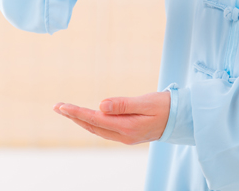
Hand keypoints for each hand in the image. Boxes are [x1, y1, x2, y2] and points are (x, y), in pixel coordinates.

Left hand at [53, 91, 170, 144]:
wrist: (182, 118)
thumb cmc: (165, 106)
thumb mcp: (146, 101)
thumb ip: (123, 104)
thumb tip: (100, 105)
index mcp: (127, 127)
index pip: (96, 119)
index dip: (77, 113)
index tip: (62, 107)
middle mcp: (124, 135)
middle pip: (93, 126)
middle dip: (74, 117)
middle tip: (57, 107)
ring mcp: (126, 137)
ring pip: (97, 129)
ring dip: (81, 120)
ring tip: (67, 111)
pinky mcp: (128, 134)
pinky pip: (104, 130)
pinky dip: (92, 123)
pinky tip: (87, 118)